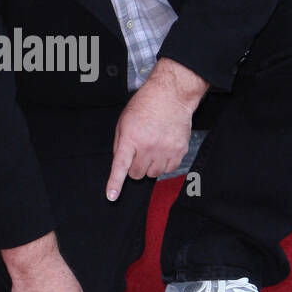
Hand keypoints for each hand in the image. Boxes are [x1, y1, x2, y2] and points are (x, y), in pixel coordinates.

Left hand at [106, 58, 208, 200]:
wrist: (171, 95)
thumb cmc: (146, 105)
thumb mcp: (124, 122)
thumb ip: (120, 144)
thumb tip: (120, 164)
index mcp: (131, 138)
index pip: (120, 165)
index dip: (115, 183)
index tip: (111, 196)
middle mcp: (148, 145)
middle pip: (137, 174)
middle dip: (135, 167)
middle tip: (139, 153)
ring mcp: (165, 149)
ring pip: (153, 174)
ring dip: (150, 166)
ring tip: (152, 149)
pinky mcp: (179, 151)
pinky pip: (169, 170)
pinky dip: (164, 164)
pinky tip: (163, 150)